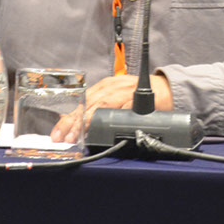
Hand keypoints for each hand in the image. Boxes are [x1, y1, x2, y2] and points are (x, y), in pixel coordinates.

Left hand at [49, 74, 172, 142]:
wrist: (166, 88)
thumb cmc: (140, 94)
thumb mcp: (118, 96)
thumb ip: (102, 106)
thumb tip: (81, 124)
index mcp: (105, 86)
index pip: (81, 101)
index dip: (68, 117)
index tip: (57, 132)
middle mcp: (111, 87)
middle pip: (86, 103)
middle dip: (71, 122)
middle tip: (61, 137)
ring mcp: (122, 92)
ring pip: (99, 105)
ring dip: (85, 122)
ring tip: (75, 136)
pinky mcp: (134, 99)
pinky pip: (118, 109)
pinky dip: (107, 118)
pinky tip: (97, 127)